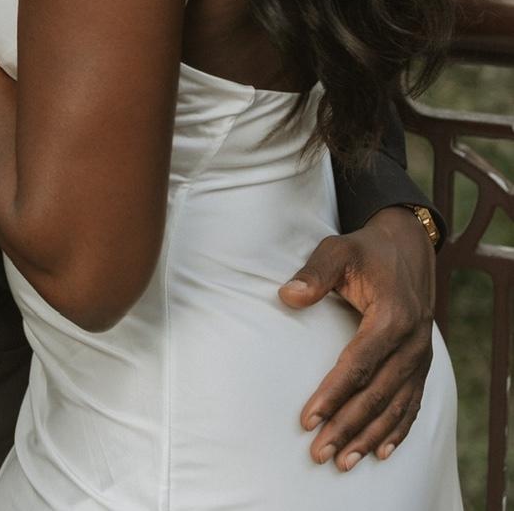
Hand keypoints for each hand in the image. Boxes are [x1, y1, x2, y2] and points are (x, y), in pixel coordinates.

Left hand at [279, 206, 435, 469]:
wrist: (408, 247)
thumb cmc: (365, 250)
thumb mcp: (338, 250)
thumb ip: (314, 272)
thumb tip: (287, 296)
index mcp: (392, 317)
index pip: (359, 364)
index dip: (334, 393)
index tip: (308, 418)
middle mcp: (412, 343)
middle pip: (378, 394)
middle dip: (348, 426)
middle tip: (320, 452)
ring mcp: (420, 357)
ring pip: (396, 406)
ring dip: (369, 436)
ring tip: (343, 462)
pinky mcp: (421, 364)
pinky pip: (411, 404)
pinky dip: (397, 431)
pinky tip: (379, 452)